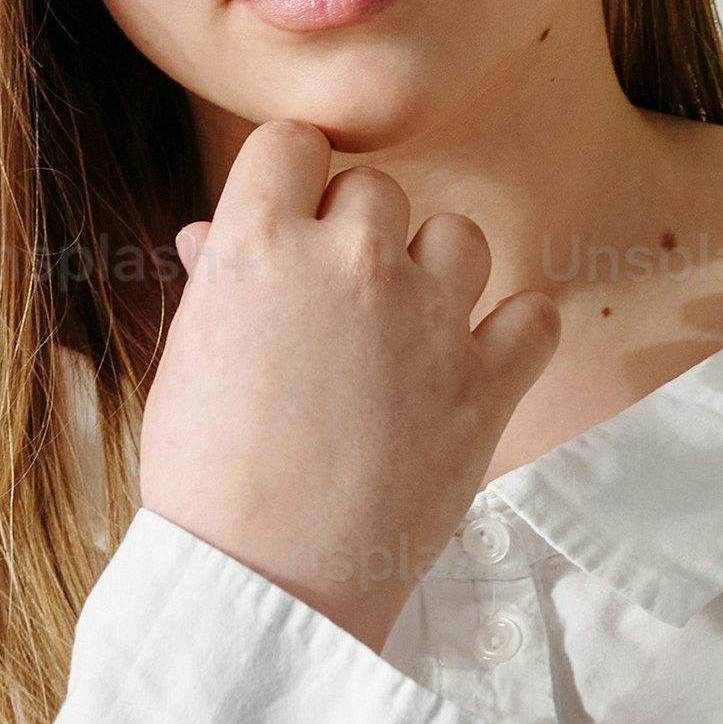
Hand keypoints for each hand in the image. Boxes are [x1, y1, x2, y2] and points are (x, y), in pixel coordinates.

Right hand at [130, 120, 554, 648]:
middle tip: (338, 306)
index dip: (294, 179)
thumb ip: (222, 281)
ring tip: (409, 330)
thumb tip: (217, 238)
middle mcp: (349, 261)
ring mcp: (427, 318)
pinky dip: (513, 334)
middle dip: (359, 234)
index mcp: (259, 244)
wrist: (263, 581)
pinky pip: (533, 314)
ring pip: (458, 236)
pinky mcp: (486, 383)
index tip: (295, 219)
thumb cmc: (207, 476)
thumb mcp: (189, 359)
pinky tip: (477, 361)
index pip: (293, 142)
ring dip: (437, 271)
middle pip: (376, 189)